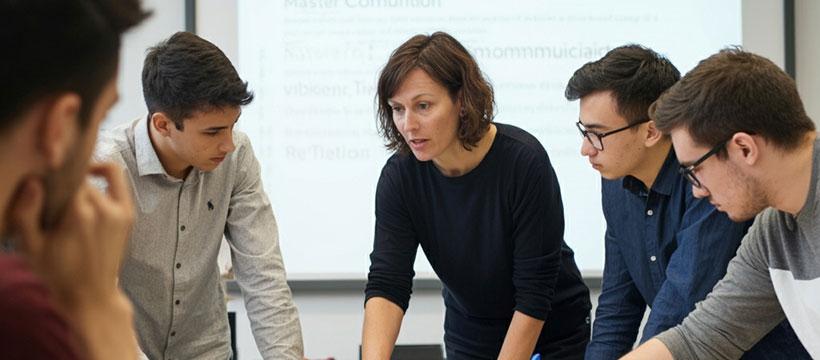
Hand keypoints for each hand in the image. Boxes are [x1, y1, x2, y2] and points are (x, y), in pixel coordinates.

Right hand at [10, 162, 133, 306]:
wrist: (91, 295)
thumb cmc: (58, 273)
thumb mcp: (31, 248)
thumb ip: (26, 213)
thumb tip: (33, 182)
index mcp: (78, 214)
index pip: (66, 176)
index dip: (54, 176)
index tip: (44, 184)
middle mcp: (103, 209)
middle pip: (83, 178)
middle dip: (67, 182)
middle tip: (54, 195)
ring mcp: (120, 211)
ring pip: (100, 178)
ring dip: (85, 181)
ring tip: (69, 191)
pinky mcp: (129, 215)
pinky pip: (119, 182)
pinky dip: (106, 175)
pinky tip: (91, 180)